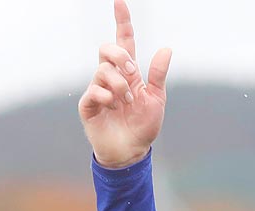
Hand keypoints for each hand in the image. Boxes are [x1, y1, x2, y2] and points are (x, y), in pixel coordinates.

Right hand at [79, 0, 172, 168]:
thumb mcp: (156, 99)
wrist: (131, 152)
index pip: (123, 40)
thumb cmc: (143, 126)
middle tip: (133, 74)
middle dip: (120, 57)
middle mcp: (111, 77)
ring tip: (126, 101)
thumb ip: (158, 75)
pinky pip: (94, 90)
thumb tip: (165, 49)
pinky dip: (107, 97)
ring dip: (119, 85)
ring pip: (102, 70)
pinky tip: (113, 107)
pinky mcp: (88, 105)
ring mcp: (98, 90)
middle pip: (107, 49)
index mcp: (128, 72)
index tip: (120, 1)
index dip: (122, 21)